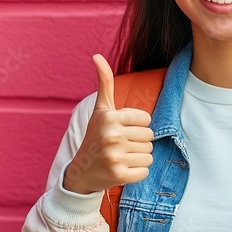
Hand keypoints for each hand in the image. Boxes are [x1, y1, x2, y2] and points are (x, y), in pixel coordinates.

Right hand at [62, 54, 154, 193]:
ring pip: (149, 154)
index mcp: (110, 117)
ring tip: (121, 156)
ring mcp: (115, 156)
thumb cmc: (95, 136)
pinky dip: (137, 172)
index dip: (137, 126)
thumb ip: (104, 82)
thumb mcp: (100, 109)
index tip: (122, 130)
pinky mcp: (120, 175)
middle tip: (121, 146)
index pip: (146, 119)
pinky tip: (123, 169)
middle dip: (138, 142)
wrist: (82, 171)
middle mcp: (112, 136)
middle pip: (149, 137)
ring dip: (138, 157)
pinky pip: (145, 171)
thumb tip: (97, 55)